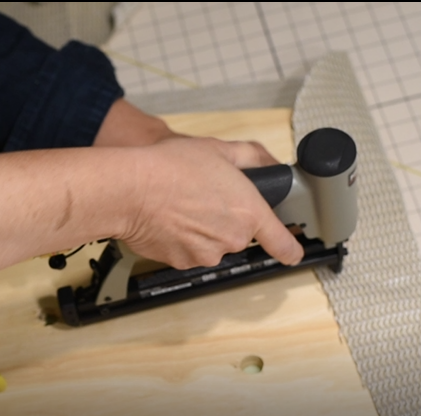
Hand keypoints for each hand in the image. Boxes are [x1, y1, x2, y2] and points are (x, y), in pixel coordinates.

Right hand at [118, 137, 303, 268]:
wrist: (129, 190)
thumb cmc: (170, 167)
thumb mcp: (218, 148)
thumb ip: (251, 156)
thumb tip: (268, 163)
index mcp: (248, 212)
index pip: (281, 242)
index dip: (289, 248)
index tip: (291, 251)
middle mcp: (231, 238)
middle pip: (237, 236)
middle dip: (225, 220)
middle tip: (204, 197)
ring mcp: (206, 253)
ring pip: (211, 245)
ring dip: (201, 230)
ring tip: (180, 206)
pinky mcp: (181, 262)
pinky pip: (187, 252)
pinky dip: (180, 240)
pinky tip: (168, 219)